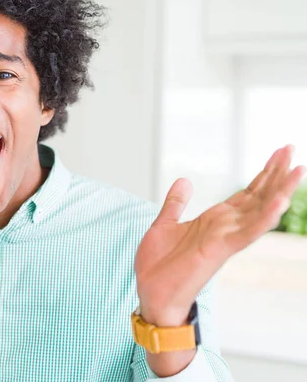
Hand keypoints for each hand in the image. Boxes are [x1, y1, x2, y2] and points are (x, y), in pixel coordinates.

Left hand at [135, 144, 305, 325]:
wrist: (151, 294)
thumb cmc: (158, 265)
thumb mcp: (165, 224)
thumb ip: (176, 204)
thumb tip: (185, 180)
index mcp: (214, 220)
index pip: (246, 193)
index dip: (263, 174)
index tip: (279, 153)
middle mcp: (224, 227)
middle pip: (257, 196)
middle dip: (275, 173)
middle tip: (291, 148)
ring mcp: (225, 238)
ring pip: (259, 211)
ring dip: (279, 191)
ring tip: (299, 170)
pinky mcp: (220, 250)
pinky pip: (247, 233)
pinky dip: (264, 218)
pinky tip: (280, 202)